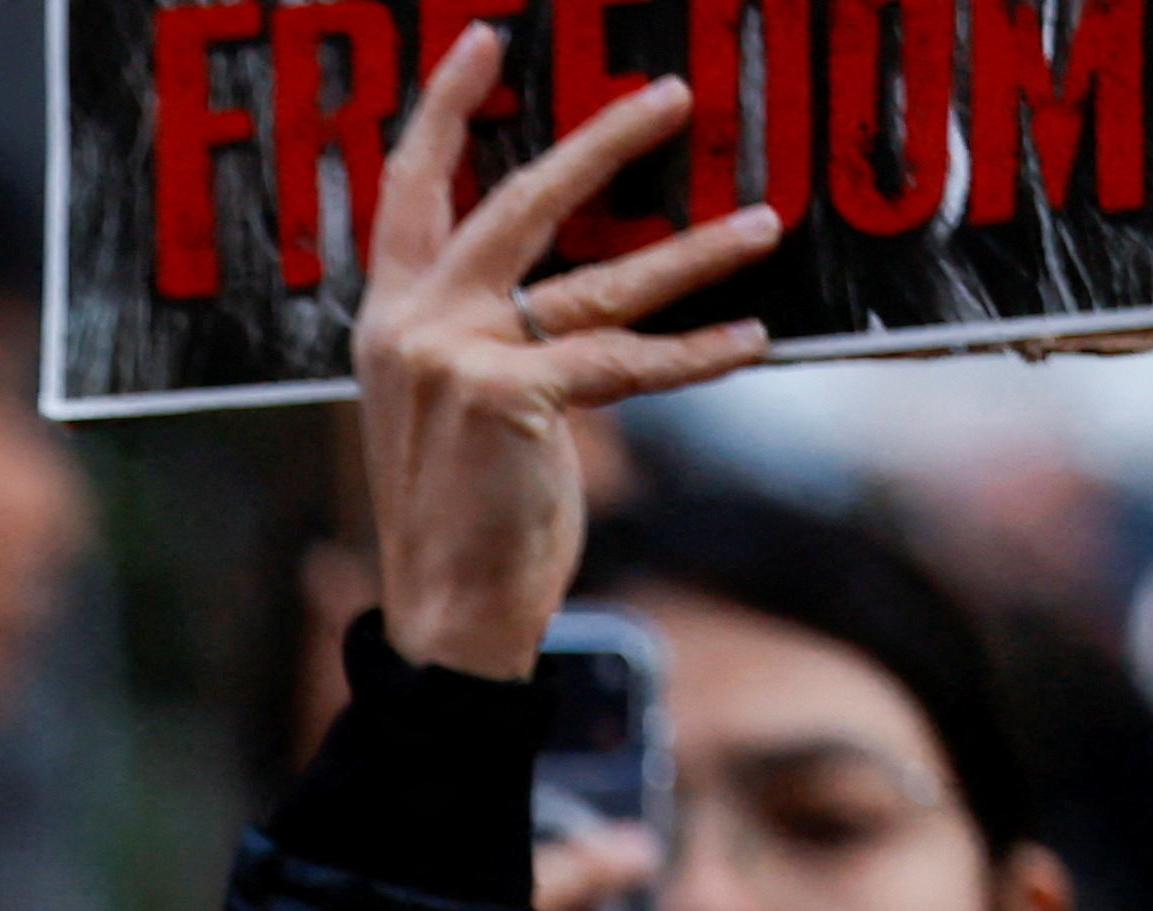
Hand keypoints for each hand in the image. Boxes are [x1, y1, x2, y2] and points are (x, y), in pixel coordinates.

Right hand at [356, 31, 775, 678]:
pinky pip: (626, 361)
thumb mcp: (453, 408)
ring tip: (761, 224)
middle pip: (517, 206)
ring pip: (599, 284)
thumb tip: (575, 283)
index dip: (443, 112)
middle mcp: (414, 328)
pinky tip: (751, 339)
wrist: (445, 611)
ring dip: (691, 253)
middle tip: (671, 96)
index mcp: (391, 321)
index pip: (410, 195)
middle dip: (601, 144)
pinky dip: (696, 353)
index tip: (482, 43)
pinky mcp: (510, 399)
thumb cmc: (461, 512)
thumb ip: (487, 337)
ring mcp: (456, 360)